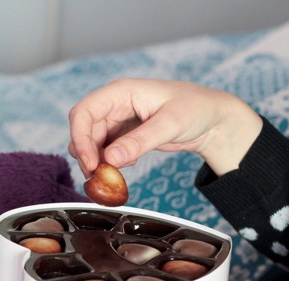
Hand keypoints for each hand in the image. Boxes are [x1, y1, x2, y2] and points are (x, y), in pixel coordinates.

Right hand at [68, 78, 262, 176]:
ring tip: (113, 174)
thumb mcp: (170, 124)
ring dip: (95, 161)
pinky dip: (108, 163)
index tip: (90, 163)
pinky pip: (104, 151)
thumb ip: (139, 141)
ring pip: (91, 143)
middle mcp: (113, 105)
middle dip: (86, 155)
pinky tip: (129, 164)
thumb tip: (109, 158)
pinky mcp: (122, 135)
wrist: (212, 119)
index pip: (83, 113)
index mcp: (120, 92)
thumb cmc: (196, 109)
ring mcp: (116, 120)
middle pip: (83, 130)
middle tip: (98, 177)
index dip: (80, 138)